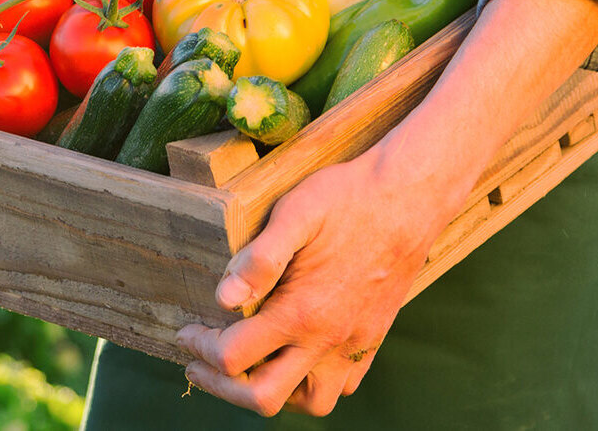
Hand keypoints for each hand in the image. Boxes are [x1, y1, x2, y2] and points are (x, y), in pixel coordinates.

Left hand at [176, 147, 452, 416]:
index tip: (186, 331)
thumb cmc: (348, 197)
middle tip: (200, 361)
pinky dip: (311, 382)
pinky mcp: (372, 338)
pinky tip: (294, 352)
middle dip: (222, 386)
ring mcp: (354, 343)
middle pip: (264, 397)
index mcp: (302, 312)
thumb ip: (259, 257)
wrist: (411, 196)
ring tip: (249, 361)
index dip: (200, 349)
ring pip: (311, 401)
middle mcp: (329, 339)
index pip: (234, 358)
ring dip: (273, 390)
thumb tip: (222, 297)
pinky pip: (342, 385)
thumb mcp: (296, 212)